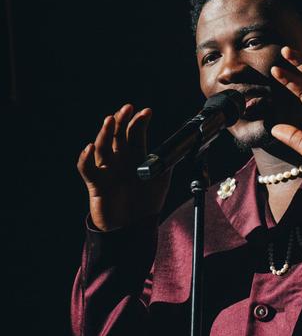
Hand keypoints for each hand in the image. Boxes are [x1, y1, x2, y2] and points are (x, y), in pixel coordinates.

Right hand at [76, 104, 170, 230]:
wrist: (133, 227)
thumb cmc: (146, 202)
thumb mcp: (161, 179)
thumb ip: (167, 162)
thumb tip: (181, 147)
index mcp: (134, 156)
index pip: (134, 133)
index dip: (139, 121)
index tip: (147, 112)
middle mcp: (119, 159)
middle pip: (117, 134)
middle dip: (121, 120)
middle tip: (128, 108)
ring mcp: (106, 169)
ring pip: (102, 146)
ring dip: (105, 133)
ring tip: (110, 120)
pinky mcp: (96, 183)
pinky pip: (87, 169)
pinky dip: (86, 158)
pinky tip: (90, 148)